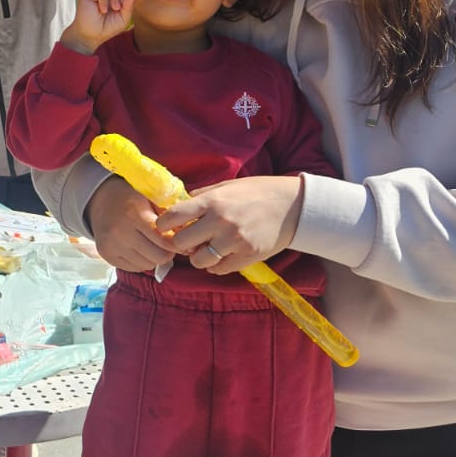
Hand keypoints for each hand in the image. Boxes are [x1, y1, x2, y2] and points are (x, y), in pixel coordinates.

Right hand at [84, 176, 181, 273]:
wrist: (101, 200)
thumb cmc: (132, 198)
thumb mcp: (151, 199)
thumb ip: (169, 217)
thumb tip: (189, 237)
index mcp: (135, 214)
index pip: (165, 241)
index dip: (178, 244)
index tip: (182, 242)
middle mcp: (121, 232)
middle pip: (158, 257)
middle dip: (167, 253)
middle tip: (167, 245)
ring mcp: (112, 245)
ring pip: (147, 265)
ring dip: (155, 258)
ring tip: (153, 246)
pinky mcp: (106, 255)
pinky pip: (134, 268)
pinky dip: (142, 261)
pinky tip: (140, 250)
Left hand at [160, 176, 305, 276]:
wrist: (292, 207)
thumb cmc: (256, 193)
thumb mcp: (227, 186)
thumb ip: (201, 196)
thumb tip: (177, 205)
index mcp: (212, 201)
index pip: (173, 216)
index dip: (163, 224)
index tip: (165, 226)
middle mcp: (220, 221)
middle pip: (181, 242)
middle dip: (181, 243)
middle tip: (188, 240)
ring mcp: (234, 241)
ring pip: (198, 261)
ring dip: (198, 257)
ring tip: (206, 249)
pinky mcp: (247, 256)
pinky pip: (219, 270)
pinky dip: (215, 266)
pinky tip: (221, 255)